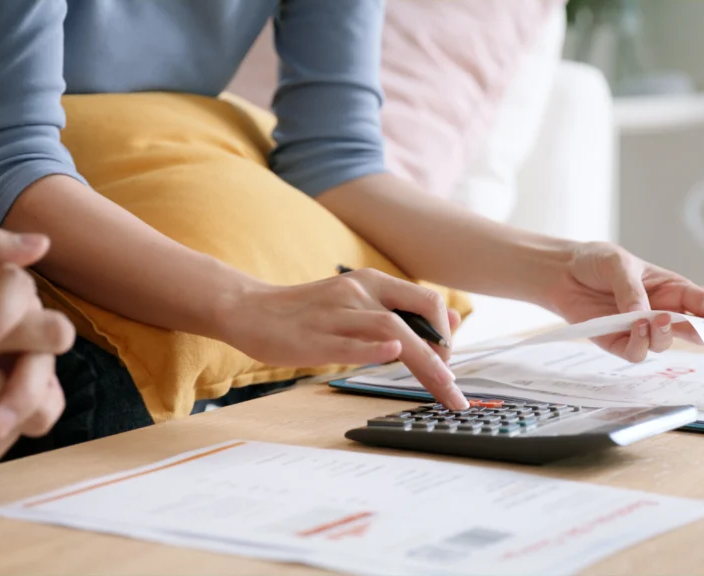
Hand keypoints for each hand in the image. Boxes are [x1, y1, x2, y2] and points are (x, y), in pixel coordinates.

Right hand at [217, 268, 468, 409]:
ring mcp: (336, 313)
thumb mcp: (356, 303)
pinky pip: (349, 342)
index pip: (427, 301)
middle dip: (444, 353)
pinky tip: (393, 354)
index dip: (447, 333)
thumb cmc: (306, 313)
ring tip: (441, 387)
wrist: (249, 310)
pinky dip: (374, 348)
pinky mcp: (314, 337)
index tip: (450, 365)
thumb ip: (399, 311)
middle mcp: (358, 291)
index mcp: (372, 282)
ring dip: (424, 360)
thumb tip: (453, 321)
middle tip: (451, 387)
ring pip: (391, 328)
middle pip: (417, 314)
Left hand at [546, 242, 703, 361]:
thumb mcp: (618, 263)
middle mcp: (659, 312)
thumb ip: (631, 288)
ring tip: (652, 320)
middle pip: (689, 330)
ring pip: (662, 344)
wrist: (562, 273)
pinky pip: (635, 353)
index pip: (698, 302)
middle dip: (700, 334)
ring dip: (661, 336)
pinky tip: (634, 327)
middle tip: (700, 330)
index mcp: (669, 289)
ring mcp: (639, 329)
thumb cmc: (596, 262)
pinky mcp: (617, 342)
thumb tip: (644, 314)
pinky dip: (638, 344)